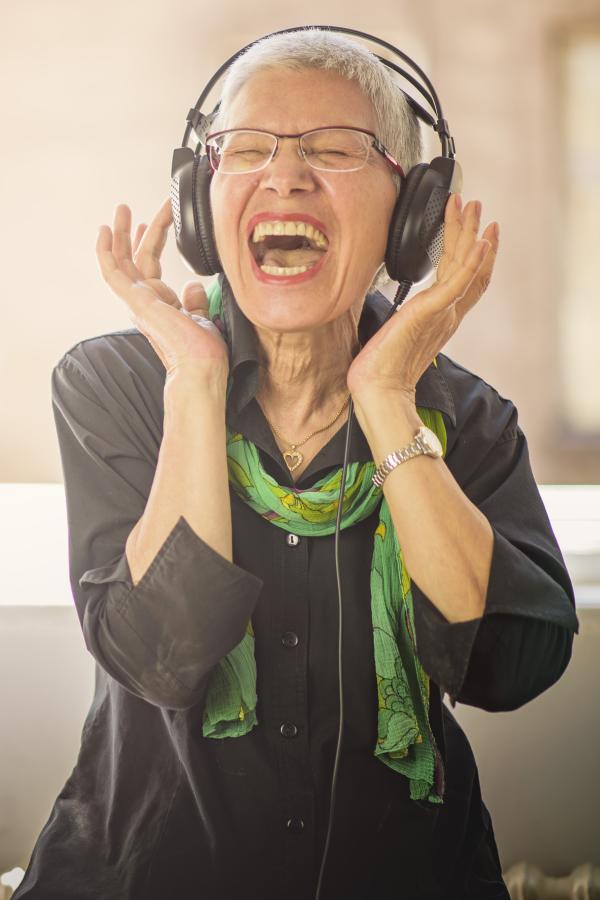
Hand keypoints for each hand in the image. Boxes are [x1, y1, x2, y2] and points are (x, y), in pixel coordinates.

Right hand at [96, 199, 228, 381]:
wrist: (201, 367)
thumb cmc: (204, 352)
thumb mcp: (203, 318)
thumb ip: (195, 302)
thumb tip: (193, 284)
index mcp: (161, 304)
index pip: (150, 266)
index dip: (152, 241)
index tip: (152, 221)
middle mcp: (146, 302)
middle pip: (135, 258)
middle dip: (134, 231)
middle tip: (130, 208)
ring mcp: (138, 301)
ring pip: (121, 261)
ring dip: (119, 233)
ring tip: (120, 209)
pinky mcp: (135, 301)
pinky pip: (113, 272)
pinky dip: (105, 251)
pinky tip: (104, 231)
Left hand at [346, 195, 498, 403]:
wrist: (379, 391)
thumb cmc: (380, 370)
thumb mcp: (394, 334)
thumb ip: (402, 318)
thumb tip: (393, 311)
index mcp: (440, 319)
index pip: (464, 280)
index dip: (474, 254)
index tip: (475, 229)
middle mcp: (447, 315)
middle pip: (470, 267)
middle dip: (472, 233)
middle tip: (474, 205)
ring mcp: (442, 314)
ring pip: (466, 267)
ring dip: (470, 234)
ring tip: (472, 207)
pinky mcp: (431, 313)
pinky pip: (458, 284)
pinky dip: (472, 262)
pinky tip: (479, 242)